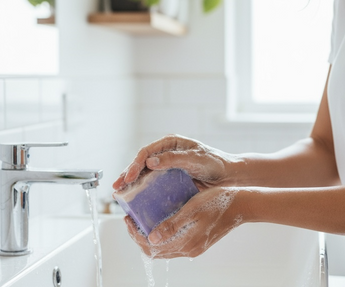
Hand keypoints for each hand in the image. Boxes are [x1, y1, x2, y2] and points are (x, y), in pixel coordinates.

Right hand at [113, 134, 237, 190]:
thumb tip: (150, 162)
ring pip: (145, 175)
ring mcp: (167, 168)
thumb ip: (174, 159)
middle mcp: (165, 154)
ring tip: (119, 195)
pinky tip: (135, 201)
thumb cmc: (214, 163)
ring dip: (132, 184)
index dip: (135, 164)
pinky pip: (154, 185)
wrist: (228, 177)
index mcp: (170, 144)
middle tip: (116, 188)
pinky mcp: (170, 181)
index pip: (147, 152)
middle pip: (141, 163)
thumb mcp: (195, 159)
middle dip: (128, 175)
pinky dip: (143, 192)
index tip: (128, 177)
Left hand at [124, 187, 242, 258]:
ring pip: (165, 247)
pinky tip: (161, 218)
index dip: (135, 235)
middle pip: (156, 250)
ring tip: (143, 218)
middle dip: (140, 236)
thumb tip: (152, 238)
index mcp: (186, 243)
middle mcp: (189, 248)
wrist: (241, 204)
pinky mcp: (198, 240)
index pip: (152, 247)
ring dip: (151, 235)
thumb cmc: (217, 202)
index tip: (128, 219)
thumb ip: (172, 225)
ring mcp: (194, 246)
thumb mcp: (192, 209)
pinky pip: (175, 242)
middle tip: (132, 219)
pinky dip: (163, 234)